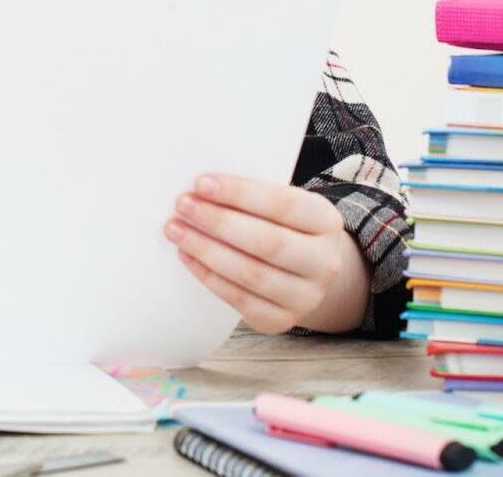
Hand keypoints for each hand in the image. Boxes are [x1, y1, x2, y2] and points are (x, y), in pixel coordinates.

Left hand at [162, 173, 366, 334]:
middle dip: (219, 222)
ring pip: (251, 274)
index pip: (283, 204)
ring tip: (175, 230)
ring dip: (207, 250)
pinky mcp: (281, 319)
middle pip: (268, 242)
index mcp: (326, 221)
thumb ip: (251, 196)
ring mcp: (306, 296)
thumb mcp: (281, 204)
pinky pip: (240, 299)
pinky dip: (209, 276)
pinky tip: (186, 256)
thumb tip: (200, 187)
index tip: (201, 183)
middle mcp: (324, 262)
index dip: (240, 193)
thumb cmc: (281, 226)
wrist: (303, 272)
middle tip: (182, 205)